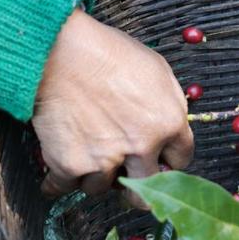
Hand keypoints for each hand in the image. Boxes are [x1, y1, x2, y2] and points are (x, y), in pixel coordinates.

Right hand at [32, 9, 193, 205]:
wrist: (60, 51)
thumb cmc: (107, 53)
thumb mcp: (158, 70)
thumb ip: (171, 103)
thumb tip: (173, 123)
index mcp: (169, 123)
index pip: (181, 160)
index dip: (168, 160)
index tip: (159, 161)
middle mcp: (141, 146)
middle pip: (147, 187)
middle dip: (139, 186)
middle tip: (128, 179)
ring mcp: (105, 159)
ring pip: (102, 188)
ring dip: (95, 176)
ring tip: (88, 157)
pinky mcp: (69, 164)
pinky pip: (63, 188)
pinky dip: (57, 183)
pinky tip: (58, 176)